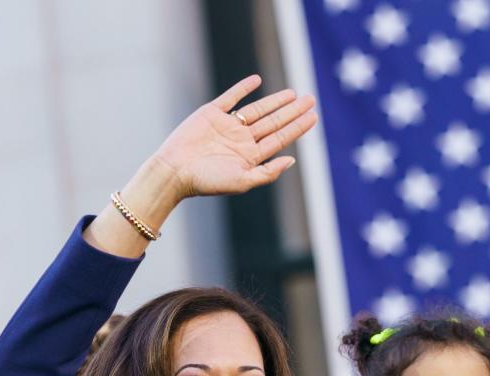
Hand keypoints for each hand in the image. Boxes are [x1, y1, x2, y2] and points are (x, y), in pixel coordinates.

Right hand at [153, 75, 316, 200]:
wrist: (175, 170)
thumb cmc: (207, 181)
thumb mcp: (242, 181)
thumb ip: (267, 172)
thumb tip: (292, 160)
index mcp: (249, 157)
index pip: (279, 139)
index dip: (297, 127)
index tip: (314, 117)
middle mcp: (241, 140)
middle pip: (273, 122)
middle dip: (293, 112)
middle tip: (311, 99)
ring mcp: (227, 126)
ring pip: (258, 110)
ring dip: (275, 101)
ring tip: (294, 93)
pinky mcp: (211, 114)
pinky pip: (230, 98)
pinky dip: (243, 88)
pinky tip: (257, 81)